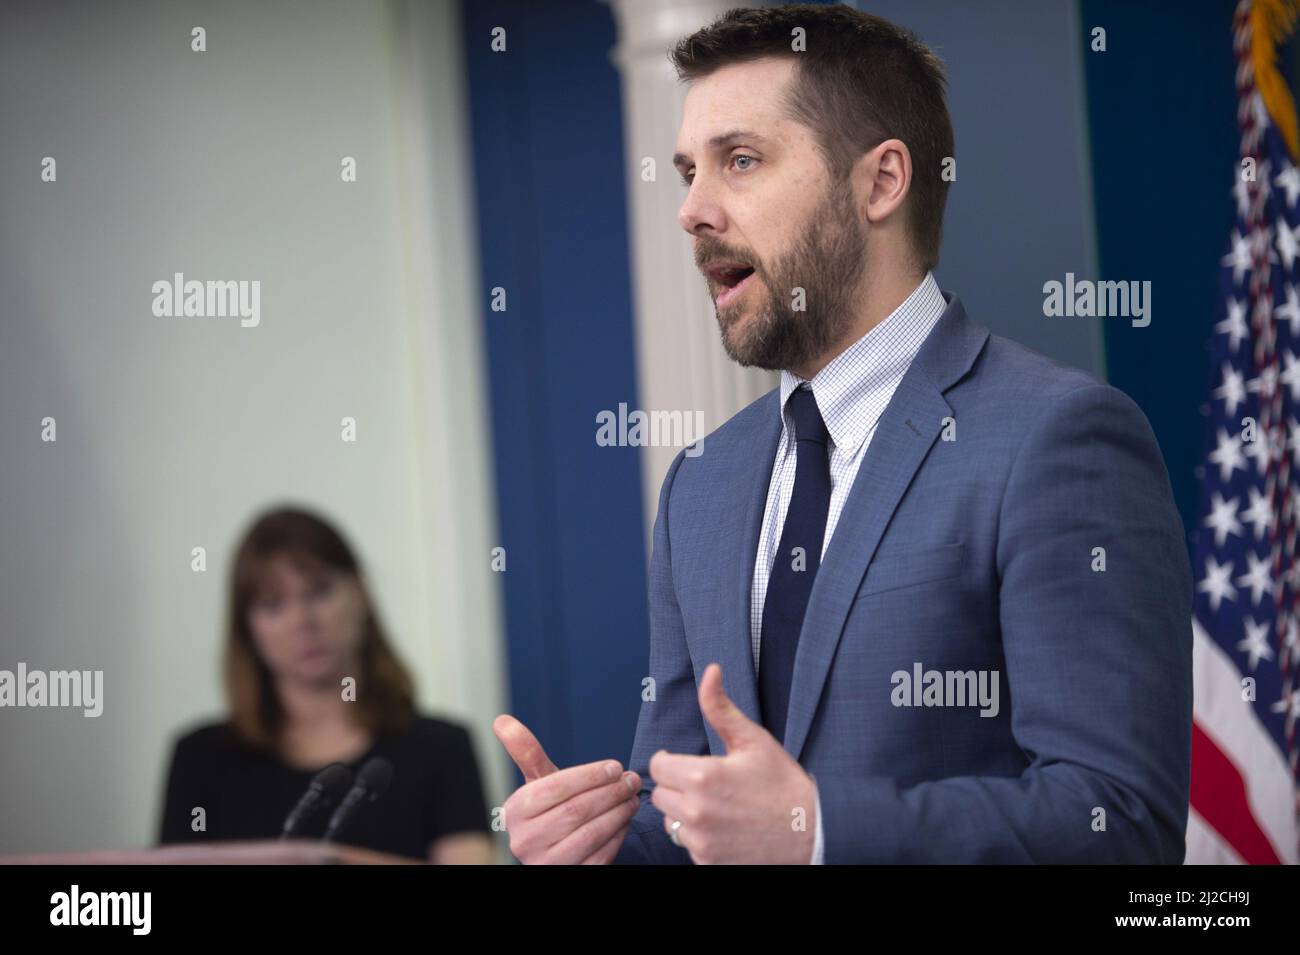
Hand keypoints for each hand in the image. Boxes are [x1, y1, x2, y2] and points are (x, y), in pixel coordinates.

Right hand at [493, 714, 640, 863]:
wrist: (548, 853)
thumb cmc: (547, 810)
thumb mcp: (537, 782)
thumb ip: (526, 752)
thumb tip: (501, 720)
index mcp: (516, 811)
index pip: (556, 788)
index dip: (590, 776)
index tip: (615, 766)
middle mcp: (525, 841)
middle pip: (576, 811)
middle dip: (610, 793)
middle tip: (632, 780)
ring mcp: (546, 864)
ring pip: (591, 834)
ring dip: (619, 813)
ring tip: (632, 798)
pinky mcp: (569, 877)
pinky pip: (600, 857)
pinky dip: (617, 837)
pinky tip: (625, 821)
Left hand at [649, 663, 816, 863]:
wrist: (811, 832)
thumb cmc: (782, 783)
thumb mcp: (753, 740)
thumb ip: (721, 708)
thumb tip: (711, 671)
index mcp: (702, 776)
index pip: (657, 767)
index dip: (670, 762)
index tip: (686, 763)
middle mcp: (696, 811)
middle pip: (660, 795)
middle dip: (677, 787)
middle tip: (706, 785)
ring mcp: (701, 842)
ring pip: (670, 822)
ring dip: (684, 813)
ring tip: (716, 807)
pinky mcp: (707, 863)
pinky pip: (686, 846)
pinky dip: (698, 837)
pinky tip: (723, 828)